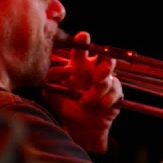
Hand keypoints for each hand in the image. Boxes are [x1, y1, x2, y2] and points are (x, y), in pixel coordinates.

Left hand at [45, 30, 123, 151]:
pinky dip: (105, 100)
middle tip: (97, 77)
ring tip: (85, 103)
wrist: (79, 126)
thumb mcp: (52, 92)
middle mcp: (94, 69)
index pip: (81, 49)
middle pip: (106, 57)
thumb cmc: (65, 105)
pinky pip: (115, 91)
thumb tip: (45, 70)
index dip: (83, 42)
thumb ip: (49, 80)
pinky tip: (99, 106)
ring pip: (108, 78)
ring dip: (97, 91)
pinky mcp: (116, 93)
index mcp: (79, 65)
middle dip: (104, 65)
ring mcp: (107, 81)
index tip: (83, 36)